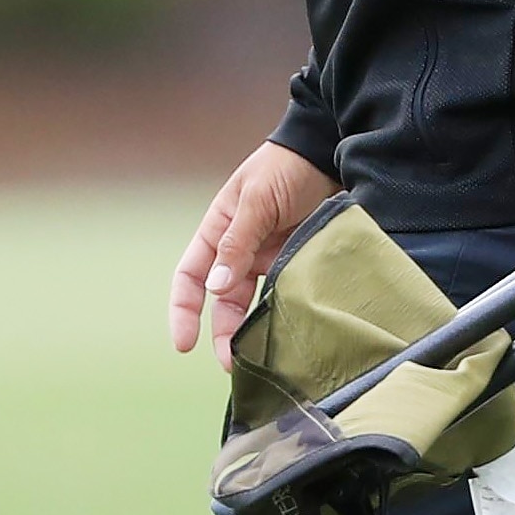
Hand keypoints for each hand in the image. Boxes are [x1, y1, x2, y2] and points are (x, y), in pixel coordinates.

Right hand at [169, 141, 334, 368]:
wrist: (331, 152)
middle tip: (232, 363)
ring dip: (254, 331)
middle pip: (223, 301)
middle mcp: (241, 250)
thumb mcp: (257, 198)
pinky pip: (286, 297)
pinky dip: (283, 316)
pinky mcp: (299, 263)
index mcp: (220, 230)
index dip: (182, 310)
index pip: (190, 276)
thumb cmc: (286, 166)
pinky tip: (289, 334)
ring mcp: (271, 258)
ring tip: (262, 358)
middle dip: (222, 333)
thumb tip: (214, 286)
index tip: (184, 344)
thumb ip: (237, 241)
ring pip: (255, 305)